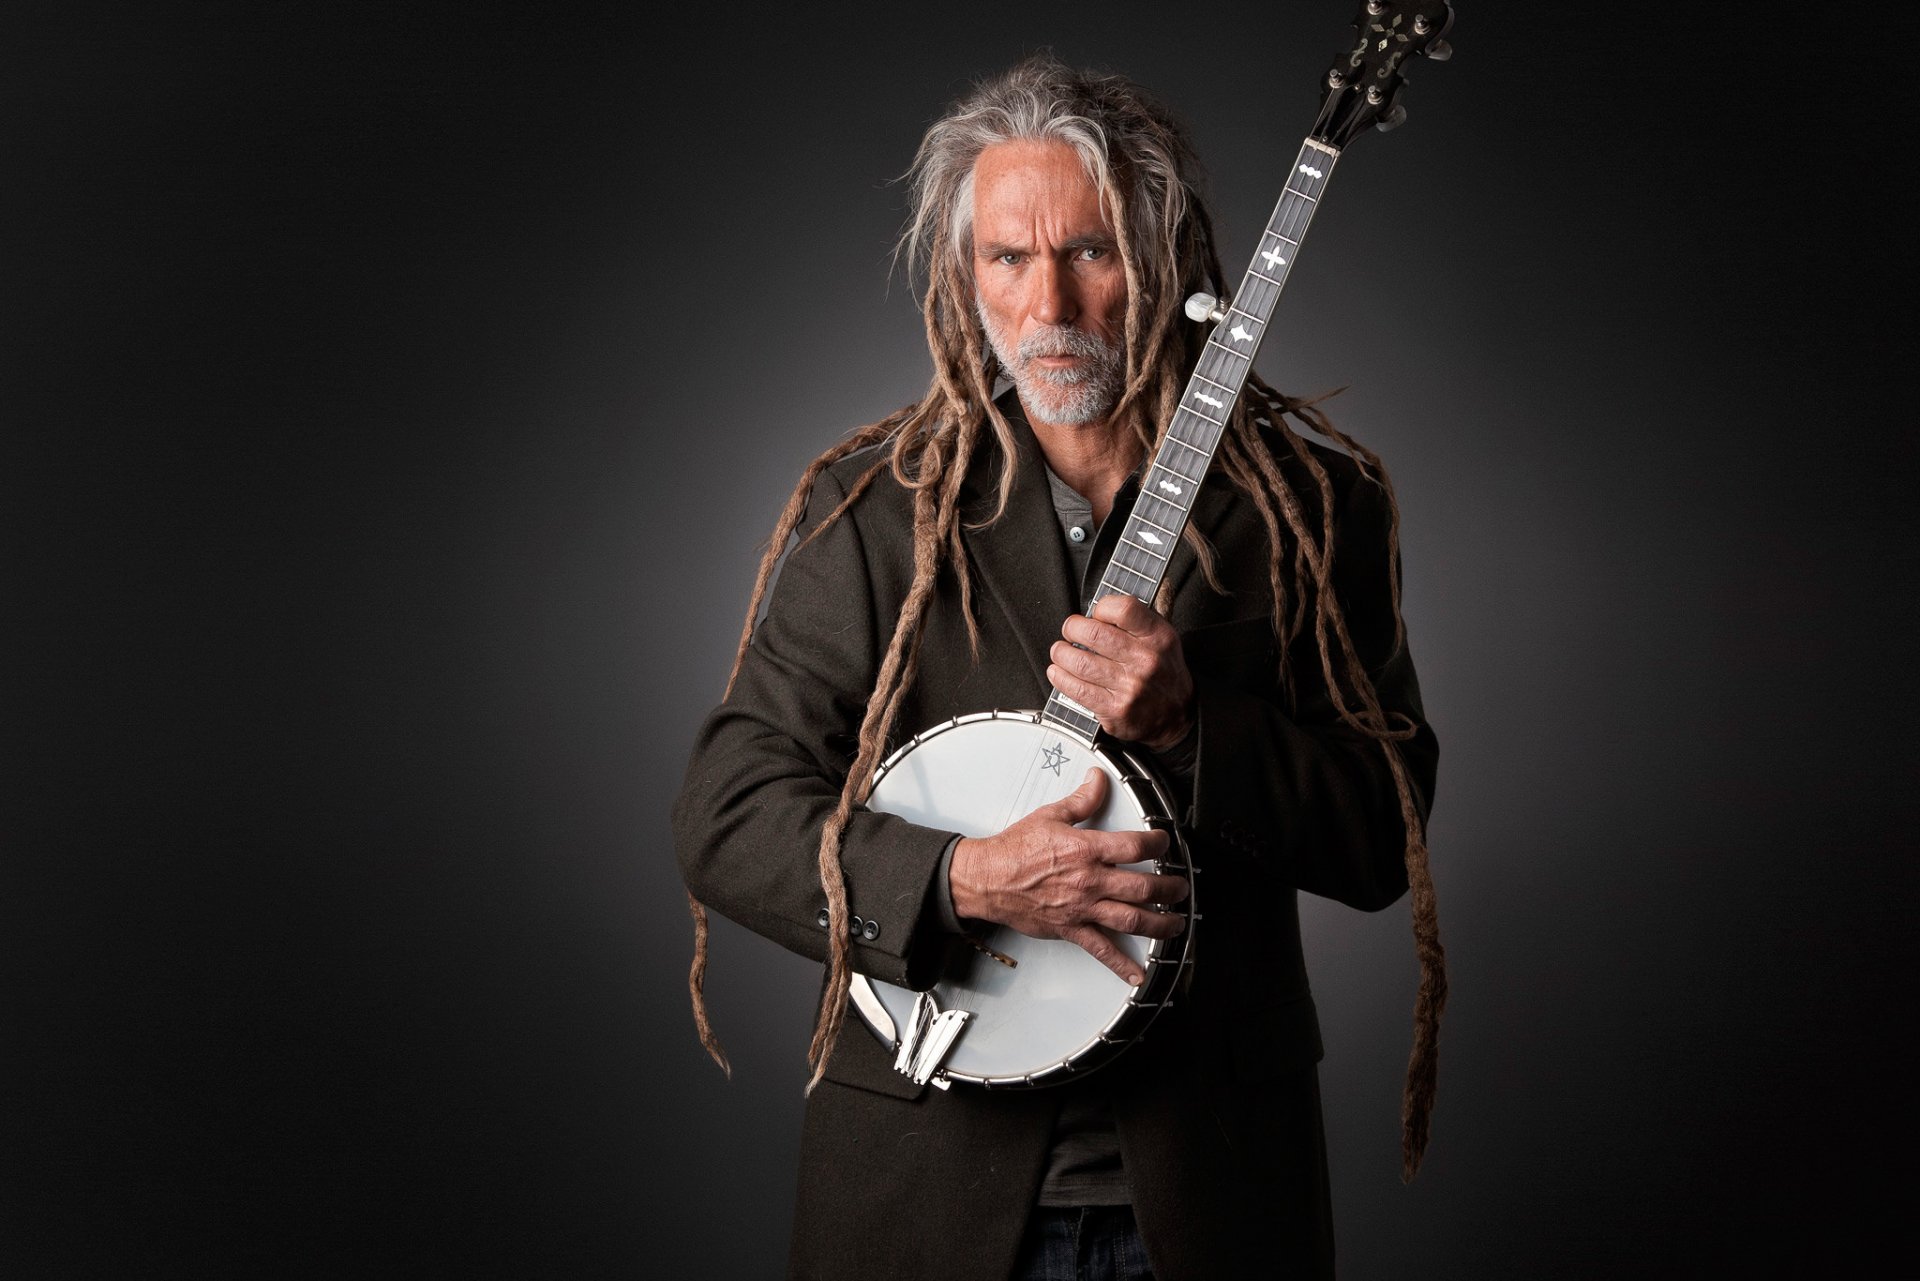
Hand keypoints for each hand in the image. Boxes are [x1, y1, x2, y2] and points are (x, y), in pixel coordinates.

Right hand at [949, 768, 1187, 984]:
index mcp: (1086, 850)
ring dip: (1160, 924)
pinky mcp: (1071, 928)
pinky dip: (1121, 964)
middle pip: (1143, 887)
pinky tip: (1138, 973)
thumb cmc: (1014, 850)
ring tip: (1176, 923)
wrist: (987, 879)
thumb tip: (1098, 779)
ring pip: (1132, 920)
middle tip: (1181, 888)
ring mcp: (1083, 908)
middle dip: (1170, 889)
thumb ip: (1081, 800)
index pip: (1135, 847)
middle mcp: (1089, 881)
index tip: (1165, 843)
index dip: (1158, 844)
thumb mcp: (1050, 816)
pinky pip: (1101, 949)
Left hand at [1048, 592, 1194, 750]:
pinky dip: (1061, 678)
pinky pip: (1077, 689)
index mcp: (1158, 637)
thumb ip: (1136, 621)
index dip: (1102, 608)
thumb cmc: (1162, 672)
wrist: (1176, 716)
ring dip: (1061, 654)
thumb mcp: (1162, 639)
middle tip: (1069, 630)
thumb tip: (1097, 609)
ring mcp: (1130, 687)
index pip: (1124, 609)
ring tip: (1060, 652)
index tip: (1095, 614)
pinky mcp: (1115, 709)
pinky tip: (1058, 672)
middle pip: (1093, 633)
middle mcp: (1146, 661)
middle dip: (1072, 628)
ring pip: (1080, 662)